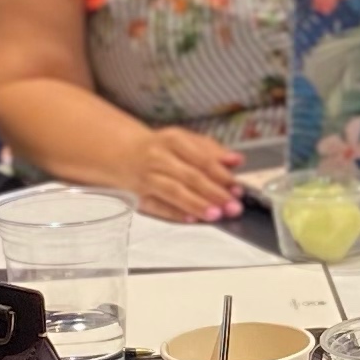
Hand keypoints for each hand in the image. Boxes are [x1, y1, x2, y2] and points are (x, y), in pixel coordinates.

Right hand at [108, 122, 246, 221]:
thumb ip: (212, 150)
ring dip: (196, 203)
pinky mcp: (138, 196)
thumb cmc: (160, 149)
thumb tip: (237, 160)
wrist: (121, 153)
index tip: (237, 188)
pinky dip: (174, 213)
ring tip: (216, 214)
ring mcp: (147, 177)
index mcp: (173, 140)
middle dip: (214, 193)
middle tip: (233, 206)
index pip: (202, 159)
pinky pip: (157, 206)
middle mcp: (159, 158)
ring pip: (174, 191)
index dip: (221, 175)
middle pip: (190, 176)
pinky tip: (191, 219)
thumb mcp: (184, 141)